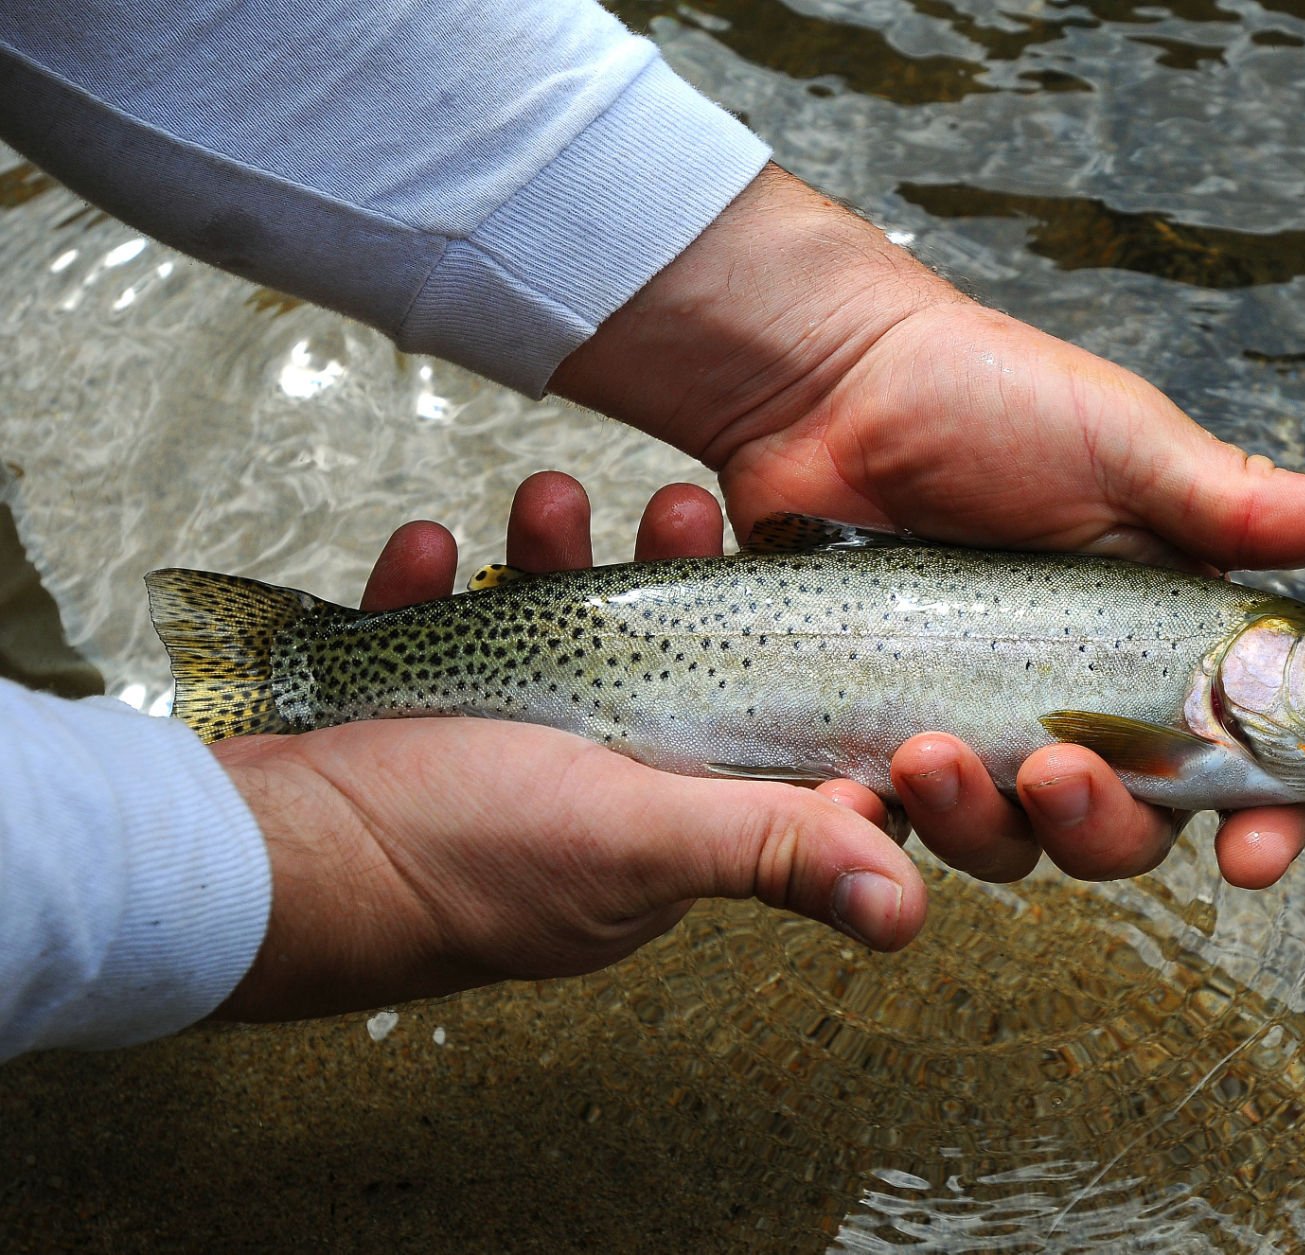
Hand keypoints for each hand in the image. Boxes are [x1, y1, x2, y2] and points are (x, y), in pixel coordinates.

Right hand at [208, 473, 925, 1021]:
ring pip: (552, 633)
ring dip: (556, 559)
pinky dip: (440, 586)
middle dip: (665, 575)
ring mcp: (501, 750)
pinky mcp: (414, 717)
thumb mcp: (640, 839)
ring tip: (547, 500)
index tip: (773, 566)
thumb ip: (772, 849)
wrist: (269, 856)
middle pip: (657, 663)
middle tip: (673, 508)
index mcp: (667, 822)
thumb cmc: (462, 860)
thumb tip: (907, 910)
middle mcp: (594, 788)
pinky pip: (444, 632)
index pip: (751, 735)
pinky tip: (433, 549)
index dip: (776, 652)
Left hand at [552, 165, 1304, 888]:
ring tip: (928, 751)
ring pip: (1013, 841)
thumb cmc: (985, 399)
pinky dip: (879, 823)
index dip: (1265, 818)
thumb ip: (1241, 505)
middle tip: (1055, 768)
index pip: (1245, 761)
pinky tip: (851, 789)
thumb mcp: (1123, 445)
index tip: (1250, 856)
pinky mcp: (889, 729)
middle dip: (1104, 826)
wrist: (825, 387)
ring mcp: (982, 723)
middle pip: (1130, 829)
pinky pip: (894, 818)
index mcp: (1165, 643)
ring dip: (983, 824)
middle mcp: (1086, 700)